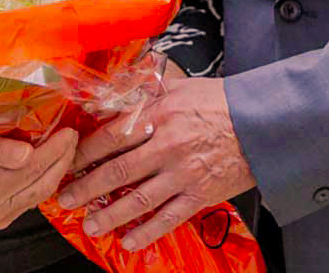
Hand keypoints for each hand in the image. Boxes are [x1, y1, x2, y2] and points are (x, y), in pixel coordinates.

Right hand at [0, 129, 79, 228]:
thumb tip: (29, 152)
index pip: (31, 169)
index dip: (54, 150)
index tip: (69, 131)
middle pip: (42, 184)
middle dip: (62, 159)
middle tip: (74, 134)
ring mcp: (1, 215)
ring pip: (42, 191)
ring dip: (58, 167)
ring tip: (68, 144)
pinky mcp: (5, 214)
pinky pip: (34, 194)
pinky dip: (47, 176)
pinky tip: (55, 158)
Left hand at [57, 75, 256, 250]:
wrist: (263, 122)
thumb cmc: (222, 103)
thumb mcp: (180, 87)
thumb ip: (147, 93)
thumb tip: (115, 96)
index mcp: (159, 114)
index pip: (111, 136)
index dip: (85, 153)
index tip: (68, 162)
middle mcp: (167, 146)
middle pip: (118, 171)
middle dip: (87, 188)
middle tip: (66, 198)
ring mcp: (183, 173)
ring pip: (138, 200)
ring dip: (110, 216)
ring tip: (90, 225)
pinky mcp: (200, 194)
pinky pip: (168, 218)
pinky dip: (147, 232)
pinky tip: (129, 241)